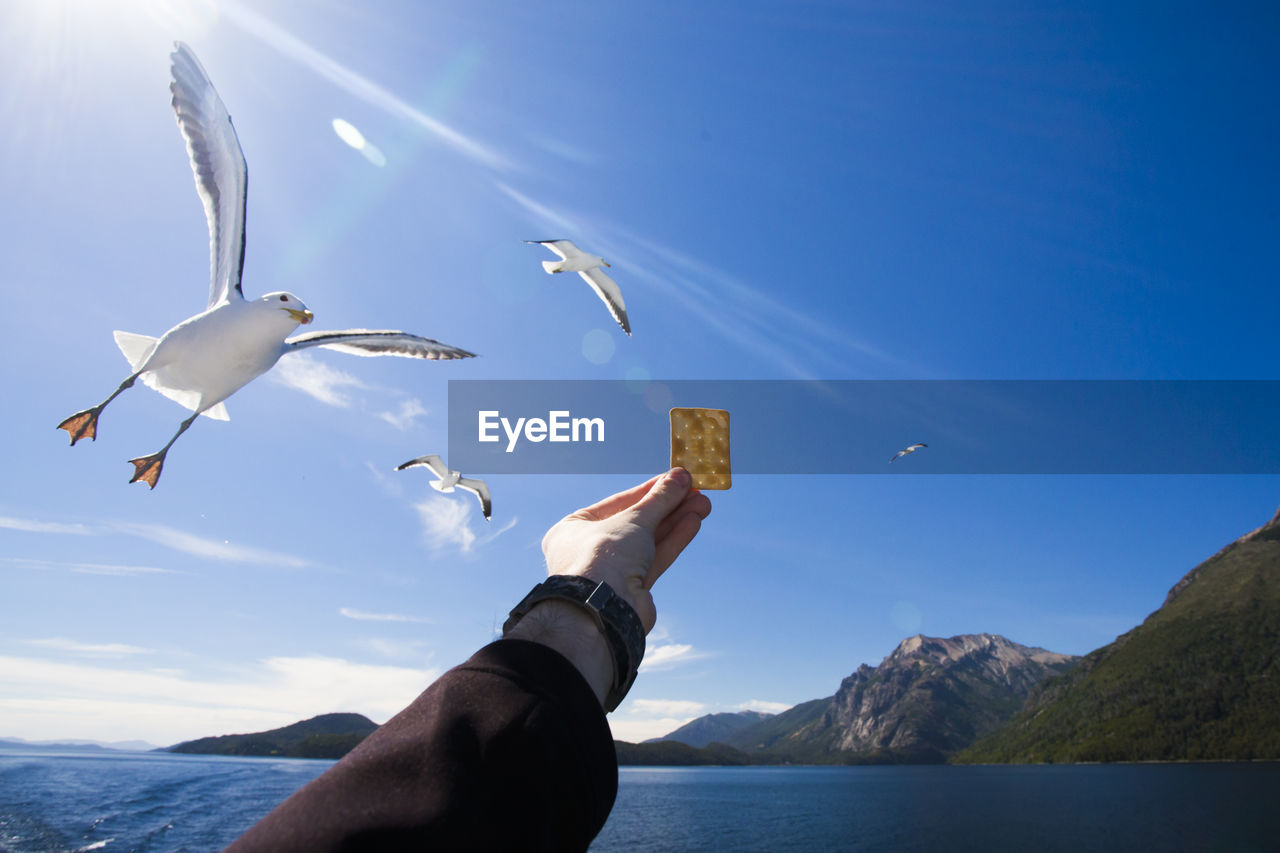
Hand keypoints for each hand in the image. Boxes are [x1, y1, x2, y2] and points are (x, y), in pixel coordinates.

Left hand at [541, 468, 712, 632]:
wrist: (601, 610)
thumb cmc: (602, 557)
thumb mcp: (633, 518)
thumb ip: (659, 499)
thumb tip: (680, 477)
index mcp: (574, 529)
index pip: (617, 503)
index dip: (649, 490)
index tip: (675, 478)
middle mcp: (589, 551)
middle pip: (636, 522)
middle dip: (668, 506)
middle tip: (695, 491)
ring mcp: (611, 573)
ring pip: (649, 542)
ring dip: (675, 522)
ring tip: (702, 504)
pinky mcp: (631, 591)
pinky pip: (654, 560)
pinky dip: (673, 541)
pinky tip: (693, 522)